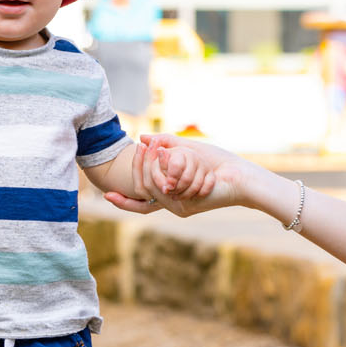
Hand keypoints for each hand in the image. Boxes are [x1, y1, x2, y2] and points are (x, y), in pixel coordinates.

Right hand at [104, 134, 247, 216]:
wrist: (239, 176)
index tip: (106, 194)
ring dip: (158, 164)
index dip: (124, 201)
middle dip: (139, 167)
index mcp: (171, 193)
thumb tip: (141, 139)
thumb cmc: (218, 163)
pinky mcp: (184, 206)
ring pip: (152, 186)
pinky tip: (178, 156)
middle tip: (139, 148)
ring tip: (163, 148)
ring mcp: (177, 207)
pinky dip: (172, 168)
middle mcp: (172, 204)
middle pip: (142, 190)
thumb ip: (165, 144)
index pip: (141, 203)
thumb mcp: (187, 148)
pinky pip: (166, 186)